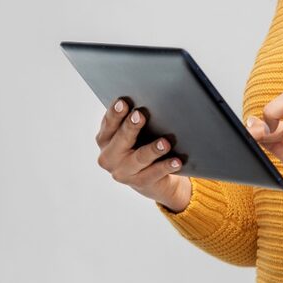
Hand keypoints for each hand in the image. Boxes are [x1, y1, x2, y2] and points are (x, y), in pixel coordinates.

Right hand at [95, 97, 192, 212]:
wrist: (151, 179)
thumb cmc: (140, 145)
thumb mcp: (133, 133)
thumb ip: (133, 118)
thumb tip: (151, 99)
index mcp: (105, 139)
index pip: (109, 123)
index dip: (115, 113)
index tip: (123, 102)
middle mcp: (109, 157)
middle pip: (121, 139)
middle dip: (131, 127)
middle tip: (140, 115)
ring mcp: (123, 172)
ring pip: (139, 158)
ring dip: (152, 149)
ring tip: (165, 142)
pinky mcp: (140, 183)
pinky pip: (154, 174)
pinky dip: (166, 166)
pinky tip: (177, 161)